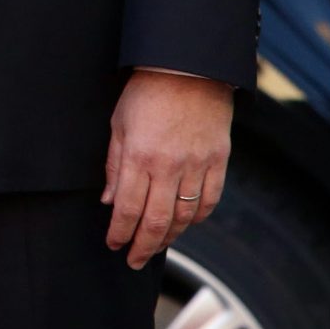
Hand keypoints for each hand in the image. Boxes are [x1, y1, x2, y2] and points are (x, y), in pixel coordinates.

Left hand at [103, 69, 232, 269]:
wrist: (188, 69)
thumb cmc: (146, 93)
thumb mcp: (118, 125)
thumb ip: (115, 166)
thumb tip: (110, 201)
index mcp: (140, 157)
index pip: (128, 209)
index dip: (120, 232)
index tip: (114, 244)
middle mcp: (169, 166)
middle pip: (156, 221)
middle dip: (143, 246)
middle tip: (134, 260)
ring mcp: (197, 165)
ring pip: (185, 216)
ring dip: (169, 236)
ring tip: (156, 244)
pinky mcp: (219, 161)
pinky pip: (210, 200)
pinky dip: (197, 217)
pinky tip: (185, 223)